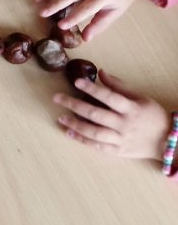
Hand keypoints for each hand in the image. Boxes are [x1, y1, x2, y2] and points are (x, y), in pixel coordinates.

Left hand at [53, 70, 170, 159]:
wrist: (168, 141)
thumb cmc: (152, 115)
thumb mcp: (140, 97)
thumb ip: (120, 86)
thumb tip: (101, 72)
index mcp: (131, 109)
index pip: (109, 97)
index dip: (93, 89)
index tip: (77, 81)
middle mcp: (124, 124)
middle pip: (96, 115)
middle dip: (75, 105)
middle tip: (57, 98)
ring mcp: (120, 139)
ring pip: (94, 132)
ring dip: (75, 124)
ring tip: (60, 117)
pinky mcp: (118, 151)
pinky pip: (97, 146)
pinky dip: (82, 140)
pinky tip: (69, 132)